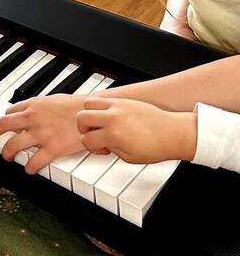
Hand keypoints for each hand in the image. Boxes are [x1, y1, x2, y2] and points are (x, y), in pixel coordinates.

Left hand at [0, 94, 88, 174]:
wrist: (94, 113)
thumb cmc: (76, 106)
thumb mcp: (53, 100)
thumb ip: (39, 106)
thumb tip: (30, 109)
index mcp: (33, 105)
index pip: (9, 112)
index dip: (3, 121)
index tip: (0, 127)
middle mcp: (33, 118)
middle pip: (3, 126)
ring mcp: (41, 134)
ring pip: (14, 145)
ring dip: (7, 153)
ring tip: (7, 157)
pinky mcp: (53, 148)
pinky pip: (35, 161)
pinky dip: (29, 167)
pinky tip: (29, 169)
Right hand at [77, 97, 196, 162]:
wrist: (173, 133)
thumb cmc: (156, 147)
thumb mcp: (129, 157)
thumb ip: (112, 149)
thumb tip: (104, 143)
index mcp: (114, 135)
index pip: (87, 139)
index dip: (92, 147)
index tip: (102, 148)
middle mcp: (113, 118)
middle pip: (82, 118)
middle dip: (84, 129)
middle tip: (94, 134)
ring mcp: (118, 107)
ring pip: (88, 103)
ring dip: (89, 113)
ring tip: (99, 122)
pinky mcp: (124, 100)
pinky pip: (103, 98)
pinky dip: (101, 106)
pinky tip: (110, 116)